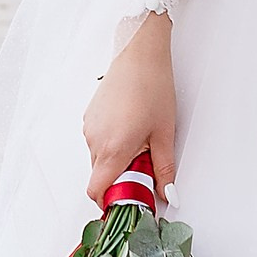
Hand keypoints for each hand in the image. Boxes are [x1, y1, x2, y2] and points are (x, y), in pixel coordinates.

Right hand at [83, 12, 177, 203]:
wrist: (139, 54)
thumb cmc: (152, 87)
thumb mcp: (164, 132)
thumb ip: (164, 168)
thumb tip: (167, 193)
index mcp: (113, 148)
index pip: (96, 191)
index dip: (110, 202)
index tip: (129, 200)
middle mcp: (95, 140)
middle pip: (99, 176)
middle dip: (119, 180)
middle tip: (144, 169)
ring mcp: (90, 127)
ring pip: (98, 159)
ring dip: (115, 161)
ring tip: (140, 143)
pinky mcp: (90, 116)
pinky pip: (96, 141)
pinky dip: (110, 144)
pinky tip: (130, 128)